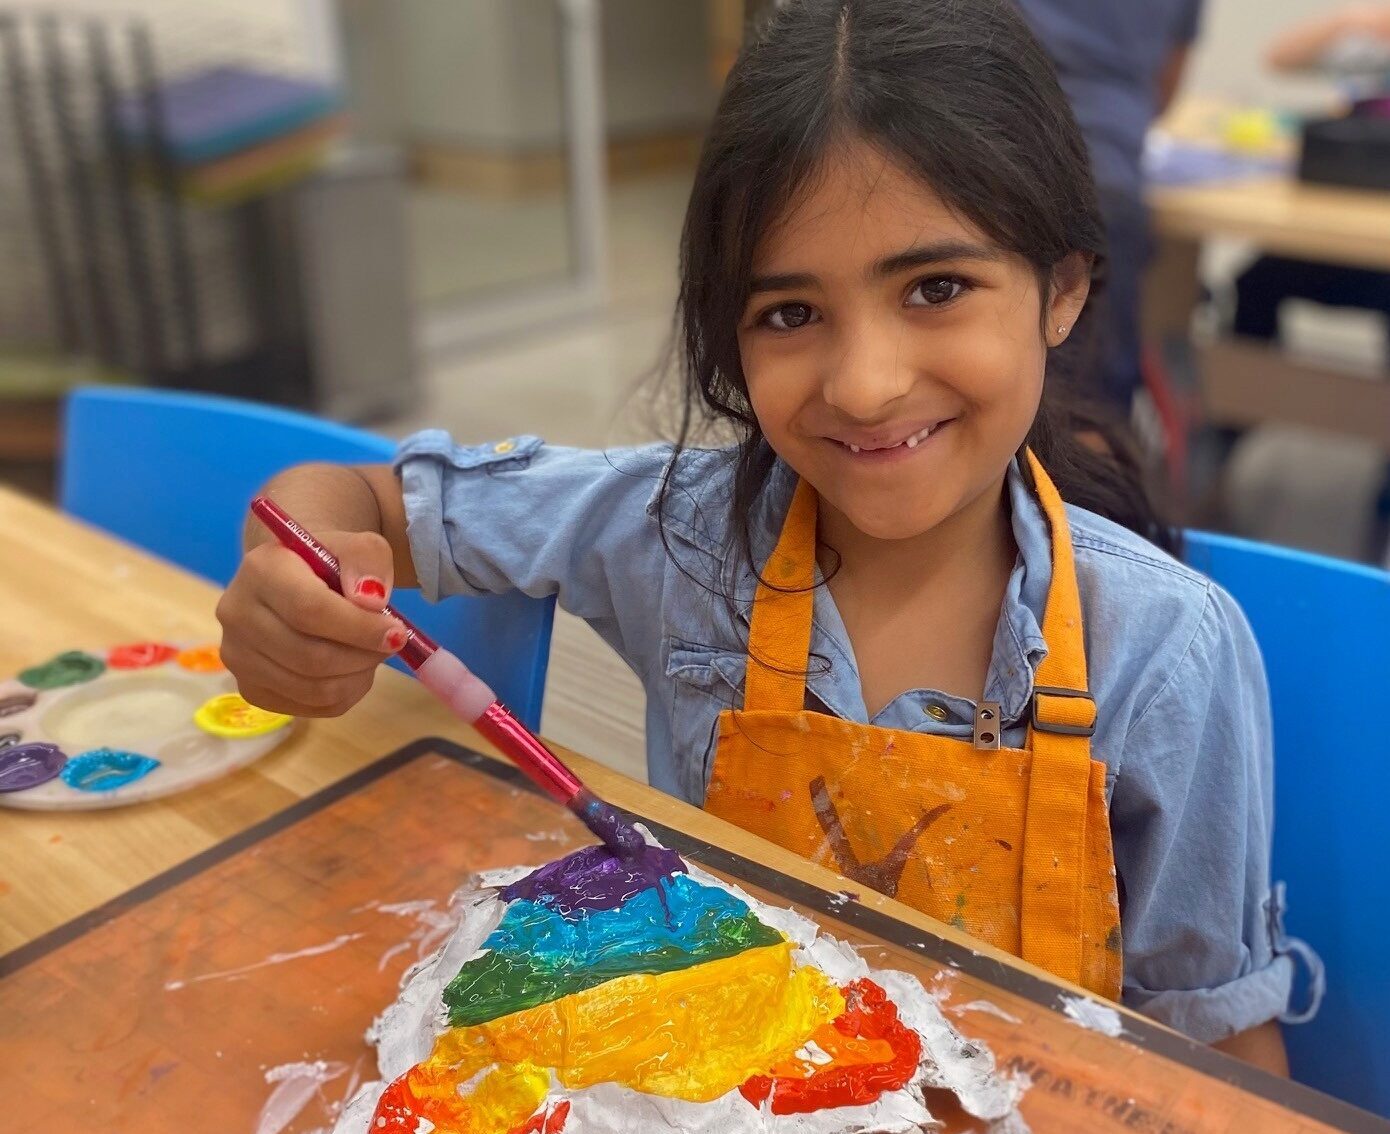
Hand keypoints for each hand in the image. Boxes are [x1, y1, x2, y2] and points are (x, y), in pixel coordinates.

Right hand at [216, 529, 405, 716]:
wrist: (296, 581)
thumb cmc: (329, 563)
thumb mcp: (357, 546)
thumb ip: (368, 560)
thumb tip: (371, 601)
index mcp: (260, 570)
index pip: (309, 610)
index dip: (359, 628)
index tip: (398, 633)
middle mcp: (237, 615)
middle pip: (311, 657)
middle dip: (363, 656)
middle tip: (391, 644)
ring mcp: (238, 657)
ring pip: (313, 688)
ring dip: (357, 676)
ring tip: (371, 653)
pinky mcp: (251, 689)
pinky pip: (311, 708)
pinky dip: (344, 694)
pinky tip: (351, 669)